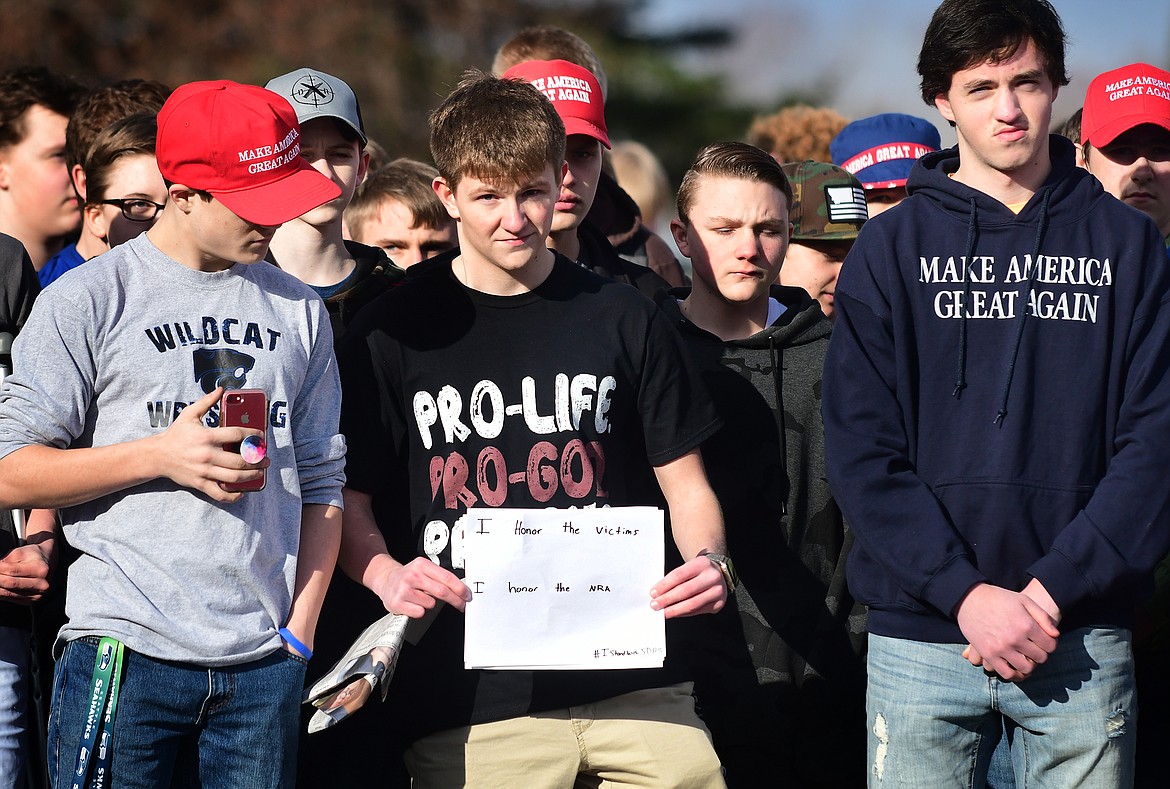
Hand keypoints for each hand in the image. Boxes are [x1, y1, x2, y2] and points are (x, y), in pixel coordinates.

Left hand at [0, 543, 51, 603]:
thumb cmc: (33, 557)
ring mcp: (37, 595)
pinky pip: (10, 598)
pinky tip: (0, 586)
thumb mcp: (21, 552)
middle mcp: (42, 584)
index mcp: (41, 569)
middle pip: (11, 583)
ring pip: (8, 593)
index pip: (13, 570)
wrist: (48, 563)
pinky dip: (0, 593)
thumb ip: (7, 560)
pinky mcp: (30, 601)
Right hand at [152, 388, 268, 502]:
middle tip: (266, 458)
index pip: (237, 435)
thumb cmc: (176, 434)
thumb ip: (207, 402)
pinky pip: (218, 494)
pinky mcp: (199, 483)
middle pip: (240, 460)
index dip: (253, 435)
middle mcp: (207, 455)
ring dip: (251, 476)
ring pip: (233, 478)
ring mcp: (204, 471)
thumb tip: (221, 389)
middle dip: (257, 460)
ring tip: (260, 472)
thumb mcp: (189, 414)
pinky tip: (242, 492)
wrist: (157, 455)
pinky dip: (232, 496)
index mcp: (207, 436)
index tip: (262, 436)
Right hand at [367, 555, 471, 617]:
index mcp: (421, 565)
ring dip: (430, 604)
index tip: (467, 595)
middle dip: (456, 600)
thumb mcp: (423, 569)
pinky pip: (419, 612)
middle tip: (462, 605)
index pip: (446, 577)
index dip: (460, 588)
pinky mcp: (398, 603)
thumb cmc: (408, 576)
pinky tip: (413, 604)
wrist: (385, 579)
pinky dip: (419, 611)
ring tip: (420, 598)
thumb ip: (439, 577)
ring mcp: (404, 589)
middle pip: (442, 591)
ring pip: (431, 603)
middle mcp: (413, 575)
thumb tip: (461, 589)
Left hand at [649, 555, 727, 617]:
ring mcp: (717, 591)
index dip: (664, 585)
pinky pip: (697, 611)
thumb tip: (658, 593)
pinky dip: (684, 613)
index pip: (679, 575)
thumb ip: (676, 578)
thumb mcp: (689, 567)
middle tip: (655, 605)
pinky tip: (676, 613)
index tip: (653, 593)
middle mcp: (712, 577)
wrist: (719, 573)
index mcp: (702, 563)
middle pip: (685, 590)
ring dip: (675, 610)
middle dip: (667, 599)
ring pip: (692, 604)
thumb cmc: (698, 571)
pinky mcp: (719, 604)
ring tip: (663, 612)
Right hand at [955, 583, 1059, 680]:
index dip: (1051, 644)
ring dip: (1030, 665)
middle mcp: (1015, 638)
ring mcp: (1001, 648)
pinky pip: (1007, 673)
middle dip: (1041, 654)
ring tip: (1026, 658)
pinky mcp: (988, 654)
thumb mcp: (1024, 600)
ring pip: (1026, 668)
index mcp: (1026, 625)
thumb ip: (1043, 617)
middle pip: (1040, 657)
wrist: (969, 598)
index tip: (1045, 642)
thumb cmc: (999, 598)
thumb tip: (1056, 635)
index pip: (1050, 645)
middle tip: (1035, 649)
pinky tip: (1016, 669)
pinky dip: (1015, 675)